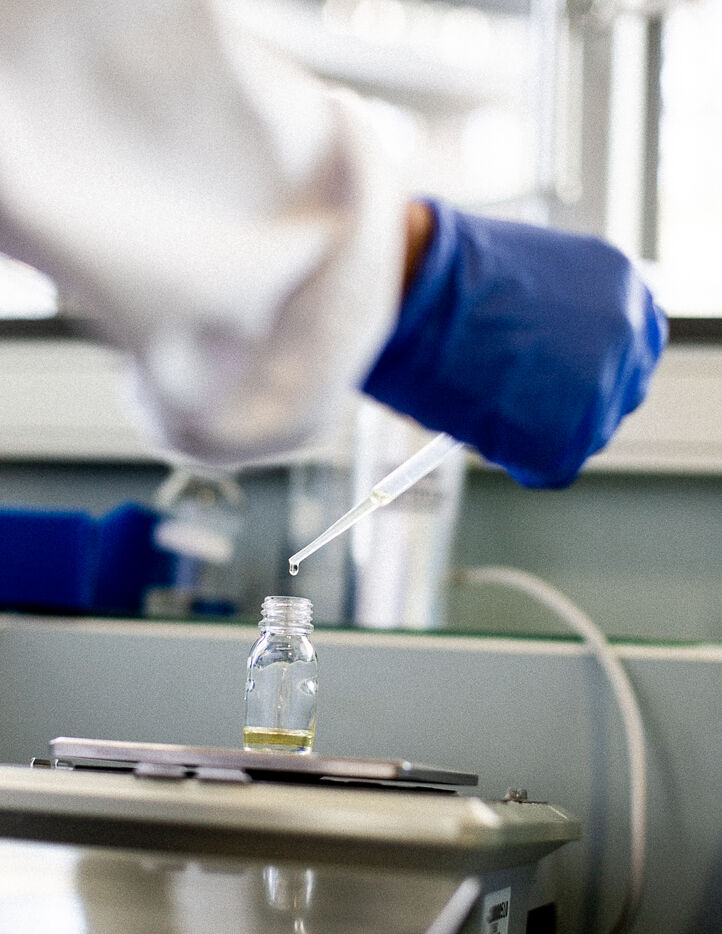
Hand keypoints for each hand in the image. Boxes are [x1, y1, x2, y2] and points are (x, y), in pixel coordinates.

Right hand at [363, 199, 667, 487]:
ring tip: (483, 399)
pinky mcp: (568, 437)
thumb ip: (548, 314)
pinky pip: (546, 466)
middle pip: (616, 393)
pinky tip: (478, 419)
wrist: (417, 288)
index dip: (589, 362)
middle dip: (571, 403)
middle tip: (519, 402)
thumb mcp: (520, 277)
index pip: (630, 340)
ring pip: (581, 435)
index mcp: (620, 283)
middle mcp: (627, 334)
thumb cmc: (445, 275)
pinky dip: (511, 455)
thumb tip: (537, 358)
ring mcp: (603, 388)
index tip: (561, 376)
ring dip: (537, 428)